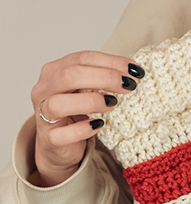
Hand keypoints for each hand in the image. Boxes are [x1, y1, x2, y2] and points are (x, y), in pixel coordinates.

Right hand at [30, 52, 143, 186]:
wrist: (59, 145)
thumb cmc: (75, 114)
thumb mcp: (87, 91)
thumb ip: (102, 79)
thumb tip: (132, 72)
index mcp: (54, 72)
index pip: (81, 59)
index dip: (110, 62)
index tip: (134, 70)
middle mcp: (44, 90)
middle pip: (69, 76)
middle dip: (104, 78)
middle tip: (128, 85)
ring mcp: (42, 115)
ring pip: (59, 104)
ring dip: (90, 101)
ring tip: (113, 104)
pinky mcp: (48, 139)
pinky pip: (62, 134)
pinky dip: (82, 129)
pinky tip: (99, 124)